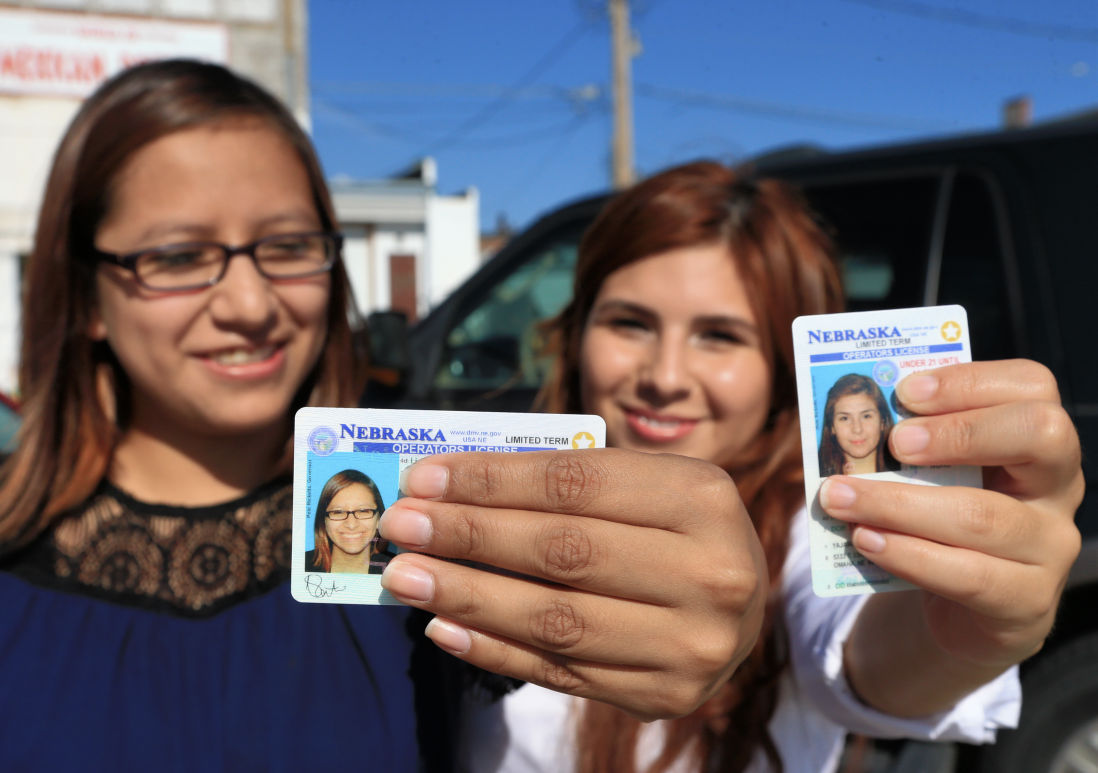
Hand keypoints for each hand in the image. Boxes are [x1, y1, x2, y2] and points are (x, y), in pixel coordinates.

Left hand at [378, 448, 766, 719]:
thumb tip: (448, 490)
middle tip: (401, 526)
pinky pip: (562, 673)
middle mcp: (711, 574)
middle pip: (563, 551)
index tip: (423, 478)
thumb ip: (564, 484)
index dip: (491, 480)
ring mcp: (691, 645)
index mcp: (703, 498)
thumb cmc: (674, 528)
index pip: (575, 483)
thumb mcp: (643, 482)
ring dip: (467, 597)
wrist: (741, 606)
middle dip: (468, 535)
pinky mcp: (665, 696)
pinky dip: (494, 650)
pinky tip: (444, 627)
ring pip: (556, 620)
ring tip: (407, 578)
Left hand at [821, 360, 1082, 713]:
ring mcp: (1051, 544)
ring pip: (984, 517)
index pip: (1031, 386)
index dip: (970, 381)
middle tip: (894, 442)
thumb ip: (910, 444)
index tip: (905, 391)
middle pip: (1038, 434)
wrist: (965, 607)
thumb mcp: (932, 473)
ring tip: (840, 498)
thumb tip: (854, 421)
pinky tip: (864, 541)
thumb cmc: (940, 518)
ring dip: (898, 505)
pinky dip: (908, 555)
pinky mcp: (1028, 600)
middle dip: (960, 433)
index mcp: (1036, 435)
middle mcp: (1058, 484)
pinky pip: (969, 575)